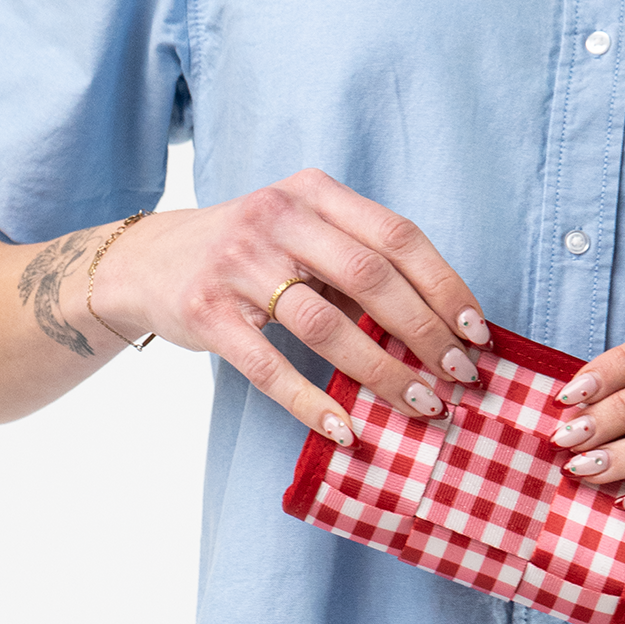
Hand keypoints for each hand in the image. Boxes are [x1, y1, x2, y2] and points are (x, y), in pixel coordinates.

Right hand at [90, 169, 490, 445]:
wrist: (147, 261)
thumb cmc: (251, 254)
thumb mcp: (302, 234)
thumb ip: (358, 264)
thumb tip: (440, 329)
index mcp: (314, 193)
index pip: (398, 236)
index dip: (444, 286)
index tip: (477, 331)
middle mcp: (277, 217)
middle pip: (371, 278)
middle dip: (425, 333)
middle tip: (460, 376)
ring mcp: (237, 264)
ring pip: (326, 325)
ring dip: (382, 372)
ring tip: (421, 405)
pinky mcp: (206, 312)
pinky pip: (269, 366)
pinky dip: (312, 403)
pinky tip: (348, 430)